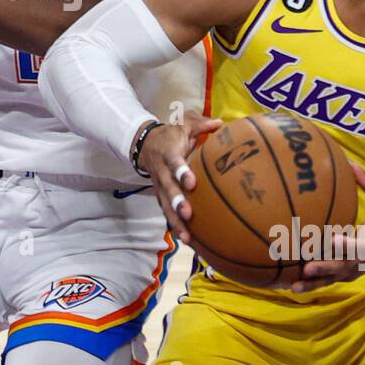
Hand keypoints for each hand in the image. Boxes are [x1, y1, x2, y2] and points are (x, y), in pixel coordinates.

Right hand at [134, 111, 222, 243]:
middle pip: (168, 190)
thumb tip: (219, 123)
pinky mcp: (161, 198)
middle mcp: (162, 174)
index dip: (181, 172)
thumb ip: (200, 124)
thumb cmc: (171, 135)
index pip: (174, 163)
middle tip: (188, 214)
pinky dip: (176, 227)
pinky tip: (189, 241)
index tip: (192, 182)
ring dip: (175, 222)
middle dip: (177, 203)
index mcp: (169, 154)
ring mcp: (160, 188)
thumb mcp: (183, 124)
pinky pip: (167, 213)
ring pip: (166, 207)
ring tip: (187, 238)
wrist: (144, 145)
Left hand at [290, 159, 364, 292]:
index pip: (358, 245)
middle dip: (324, 268)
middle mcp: (362, 258)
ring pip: (335, 278)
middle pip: (342, 267)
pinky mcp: (352, 273)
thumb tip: (351, 164)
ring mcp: (357, 268)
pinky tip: (298, 286)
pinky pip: (334, 281)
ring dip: (315, 283)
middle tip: (305, 269)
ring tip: (294, 287)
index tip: (332, 240)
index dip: (346, 244)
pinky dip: (318, 284)